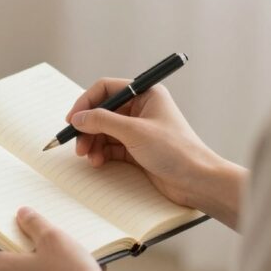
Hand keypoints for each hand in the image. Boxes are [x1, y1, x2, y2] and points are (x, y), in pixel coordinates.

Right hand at [67, 79, 244, 227]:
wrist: (197, 181)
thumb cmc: (176, 151)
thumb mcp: (134, 132)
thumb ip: (102, 121)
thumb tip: (77, 117)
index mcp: (146, 94)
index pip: (107, 89)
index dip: (86, 102)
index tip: (72, 119)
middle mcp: (142, 108)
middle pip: (103, 111)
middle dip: (88, 127)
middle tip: (77, 144)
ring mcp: (139, 129)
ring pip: (104, 131)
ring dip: (92, 142)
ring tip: (88, 157)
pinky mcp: (137, 149)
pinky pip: (111, 146)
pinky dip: (101, 153)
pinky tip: (97, 161)